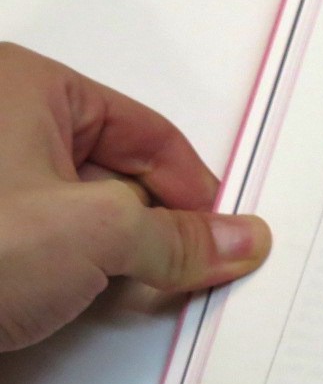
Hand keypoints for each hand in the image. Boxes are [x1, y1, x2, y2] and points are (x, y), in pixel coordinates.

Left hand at [0, 44, 269, 350]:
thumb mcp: (97, 235)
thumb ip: (180, 238)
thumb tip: (239, 239)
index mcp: (21, 84)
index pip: (145, 131)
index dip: (193, 188)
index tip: (220, 239)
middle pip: (112, 168)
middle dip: (151, 222)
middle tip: (181, 270)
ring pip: (71, 206)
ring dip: (107, 252)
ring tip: (118, 290)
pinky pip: (33, 236)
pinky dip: (63, 268)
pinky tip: (68, 300)